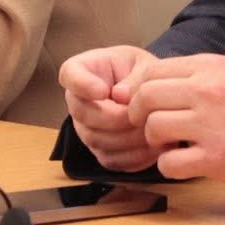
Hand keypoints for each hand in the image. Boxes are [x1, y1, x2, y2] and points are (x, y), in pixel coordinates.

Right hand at [58, 45, 160, 171]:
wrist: (152, 96)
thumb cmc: (143, 73)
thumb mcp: (144, 64)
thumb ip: (135, 77)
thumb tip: (121, 97)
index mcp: (83, 70)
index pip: (70, 75)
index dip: (83, 85)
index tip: (102, 90)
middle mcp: (78, 102)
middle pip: (83, 113)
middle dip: (115, 118)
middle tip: (143, 115)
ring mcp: (86, 130)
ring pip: (96, 140)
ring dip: (127, 137)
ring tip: (153, 129)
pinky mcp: (101, 152)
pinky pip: (111, 159)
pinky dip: (134, 155)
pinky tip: (154, 146)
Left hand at [122, 52, 224, 191]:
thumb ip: (196, 74)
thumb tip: (149, 82)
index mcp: (210, 69)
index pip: (152, 71)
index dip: (137, 89)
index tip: (139, 103)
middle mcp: (207, 93)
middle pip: (145, 97)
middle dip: (138, 113)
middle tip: (146, 124)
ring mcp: (211, 126)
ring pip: (153, 128)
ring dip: (154, 140)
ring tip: (168, 144)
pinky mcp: (216, 159)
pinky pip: (169, 162)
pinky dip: (168, 165)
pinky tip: (181, 163)